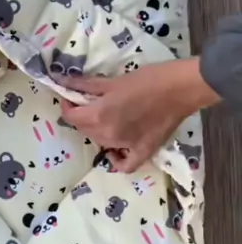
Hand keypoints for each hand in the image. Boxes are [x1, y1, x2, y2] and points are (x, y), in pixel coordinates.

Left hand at [60, 58, 218, 172]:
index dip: (67, 106)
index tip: (70, 97)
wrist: (180, 89)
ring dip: (96, 131)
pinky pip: (125, 164)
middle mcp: (108, 135)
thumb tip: (62, 83)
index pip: (71, 116)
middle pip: (84, 129)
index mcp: (99, 115)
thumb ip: (85, 85)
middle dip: (81, 116)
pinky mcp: (143, 152)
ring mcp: (126, 146)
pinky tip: (115, 150)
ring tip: (103, 117)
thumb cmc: (146, 79)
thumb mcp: (112, 81)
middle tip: (87, 103)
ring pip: (100, 142)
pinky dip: (117, 159)